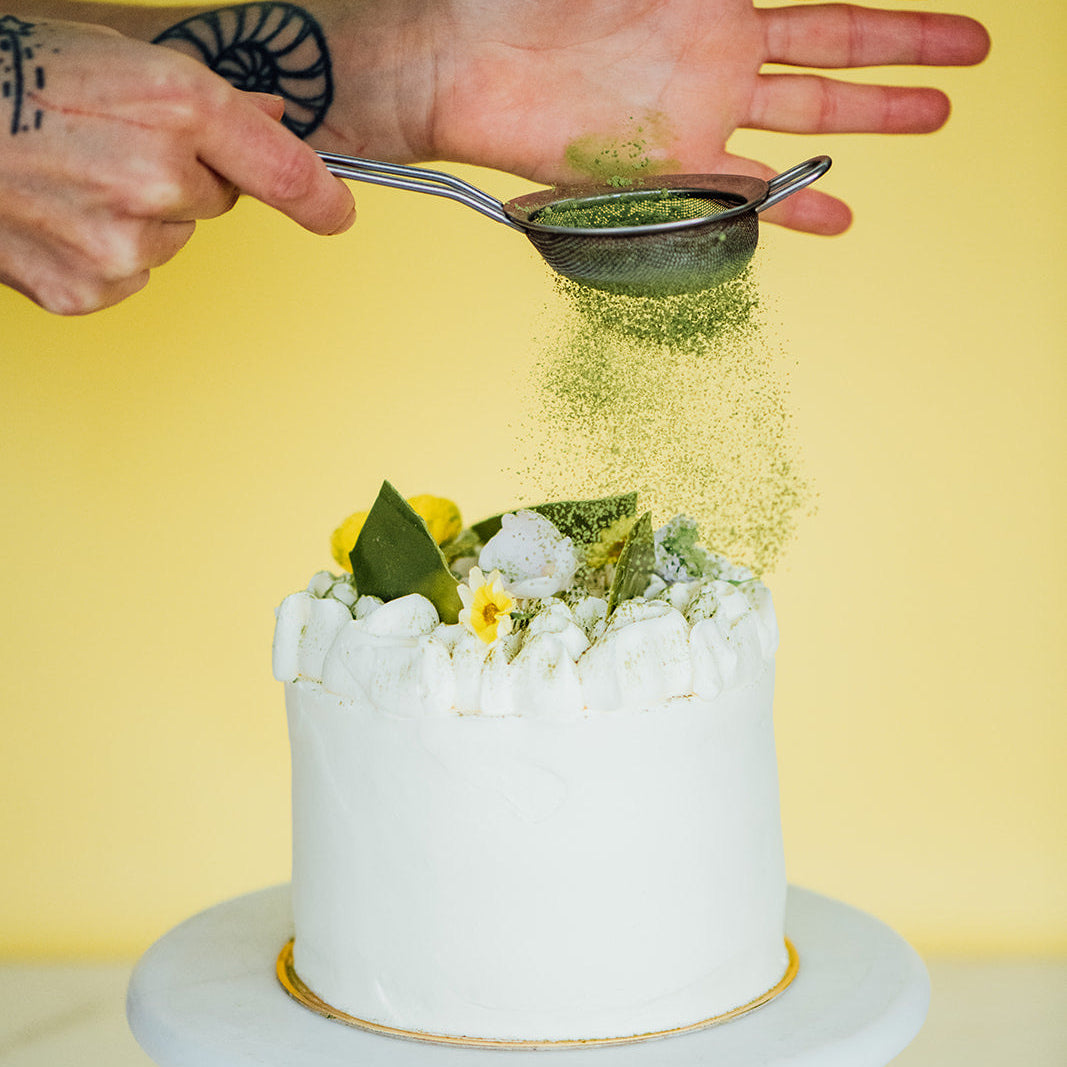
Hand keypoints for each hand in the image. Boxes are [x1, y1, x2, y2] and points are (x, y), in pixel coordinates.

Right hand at [0, 17, 353, 313]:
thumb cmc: (13, 78)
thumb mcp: (121, 60)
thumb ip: (208, 100)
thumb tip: (272, 117)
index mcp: (176, 109)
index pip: (284, 171)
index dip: (321, 197)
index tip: (337, 212)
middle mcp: (158, 179)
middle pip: (216, 204)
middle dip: (181, 182)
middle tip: (111, 150)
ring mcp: (122, 243)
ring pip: (169, 243)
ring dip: (137, 219)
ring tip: (72, 180)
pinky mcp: (90, 289)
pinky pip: (128, 276)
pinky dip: (101, 254)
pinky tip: (57, 218)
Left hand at [405, 0, 989, 233]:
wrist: (471, 66)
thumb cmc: (538, 4)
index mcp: (715, 12)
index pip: (820, 19)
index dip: (881, 27)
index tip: (936, 34)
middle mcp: (717, 67)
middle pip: (832, 64)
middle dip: (902, 63)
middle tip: (965, 68)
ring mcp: (699, 121)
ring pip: (808, 122)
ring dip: (874, 122)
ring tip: (936, 117)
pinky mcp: (668, 171)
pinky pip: (745, 194)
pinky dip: (793, 206)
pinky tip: (838, 217)